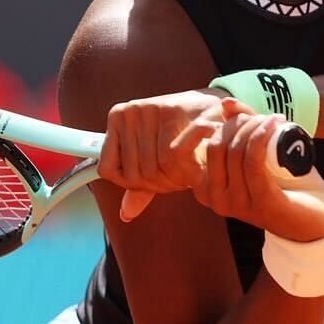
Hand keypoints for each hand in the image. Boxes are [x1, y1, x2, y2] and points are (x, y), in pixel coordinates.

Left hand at [99, 88, 234, 221]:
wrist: (215, 112)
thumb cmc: (183, 135)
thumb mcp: (156, 159)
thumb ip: (140, 185)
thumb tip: (125, 214)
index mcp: (116, 119)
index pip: (108, 170)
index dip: (133, 184)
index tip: (156, 180)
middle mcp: (128, 113)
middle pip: (134, 173)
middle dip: (160, 184)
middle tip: (180, 177)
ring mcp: (148, 109)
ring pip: (152, 168)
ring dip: (174, 179)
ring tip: (189, 170)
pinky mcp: (171, 110)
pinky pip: (169, 157)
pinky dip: (185, 168)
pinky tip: (197, 164)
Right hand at [187, 111, 323, 240]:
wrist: (310, 220)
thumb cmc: (280, 185)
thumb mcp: (254, 155)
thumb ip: (240, 129)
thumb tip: (225, 104)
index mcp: (204, 188)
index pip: (182, 153)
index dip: (198, 127)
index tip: (225, 114)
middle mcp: (214, 199)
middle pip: (215, 146)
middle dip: (236, 123)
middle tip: (260, 118)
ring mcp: (237, 203)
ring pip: (236, 151)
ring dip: (254, 126)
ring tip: (273, 119)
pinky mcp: (261, 202)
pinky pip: (254, 161)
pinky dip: (262, 136)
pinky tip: (273, 124)